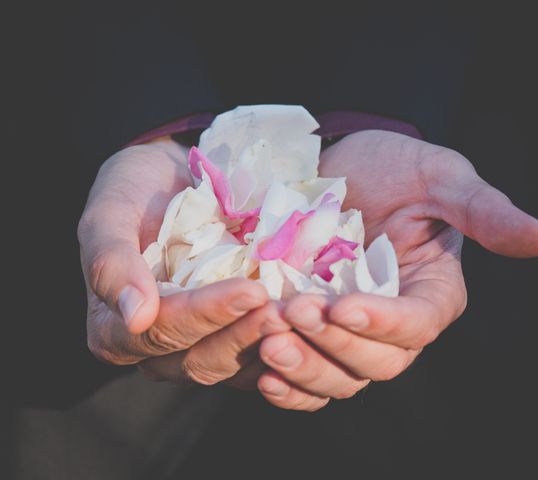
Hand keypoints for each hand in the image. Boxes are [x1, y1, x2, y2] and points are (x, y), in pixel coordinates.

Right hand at [78, 138, 286, 386]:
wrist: (174, 180)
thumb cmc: (136, 190)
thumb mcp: (111, 212)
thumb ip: (111, 262)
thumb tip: (136, 318)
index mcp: (115, 329)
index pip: (161, 334)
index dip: (205, 316)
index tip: (250, 290)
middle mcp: (157, 350)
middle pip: (201, 360)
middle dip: (245, 335)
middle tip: (286, 310)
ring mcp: (198, 347)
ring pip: (236, 367)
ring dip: (271, 345)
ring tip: (304, 317)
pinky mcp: (233, 339)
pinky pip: (260, 358)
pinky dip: (286, 345)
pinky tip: (311, 322)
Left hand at [255, 130, 537, 410]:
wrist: (338, 168)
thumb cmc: (396, 169)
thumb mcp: (440, 177)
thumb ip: (483, 209)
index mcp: (432, 291)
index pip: (419, 324)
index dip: (386, 323)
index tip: (344, 305)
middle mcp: (394, 322)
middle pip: (378, 363)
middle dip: (336, 344)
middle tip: (293, 312)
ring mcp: (351, 331)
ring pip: (341, 378)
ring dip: (306, 367)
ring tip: (269, 340)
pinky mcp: (314, 333)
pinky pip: (308, 377)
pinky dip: (289, 385)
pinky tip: (262, 376)